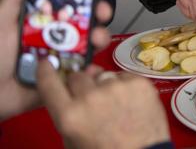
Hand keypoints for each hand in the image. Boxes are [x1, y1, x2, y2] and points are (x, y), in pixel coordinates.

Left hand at [0, 0, 112, 119]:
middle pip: (86, 21)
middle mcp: (56, 37)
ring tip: (97, 39)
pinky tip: (92, 65)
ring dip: (99, 38)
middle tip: (102, 11)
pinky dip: (92, 69)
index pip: (68, 3)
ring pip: (90, 45)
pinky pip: (84, 73)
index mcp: (42, 22)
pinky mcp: (65, 79)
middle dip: (99, 13)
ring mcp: (63, 58)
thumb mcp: (2, 23)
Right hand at [37, 62, 169, 148]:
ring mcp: (117, 87)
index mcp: (70, 115)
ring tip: (115, 104)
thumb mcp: (73, 140)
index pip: (49, 84)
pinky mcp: (139, 82)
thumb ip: (68, 113)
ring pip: (104, 75)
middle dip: (82, 85)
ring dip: (105, 85)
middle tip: (92, 98)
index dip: (46, 72)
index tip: (46, 64)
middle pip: (79, 76)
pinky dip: (125, 85)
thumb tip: (74, 85)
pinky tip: (131, 101)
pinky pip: (124, 76)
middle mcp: (91, 97)